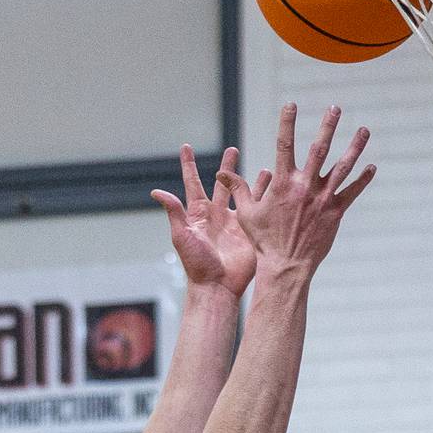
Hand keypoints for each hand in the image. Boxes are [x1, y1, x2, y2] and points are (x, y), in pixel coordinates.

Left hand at [151, 145, 263, 297]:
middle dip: (227, 167)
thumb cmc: (196, 263)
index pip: (193, 183)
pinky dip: (266, 199)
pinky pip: (259, 211)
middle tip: (232, 150)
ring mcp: (235, 223)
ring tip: (265, 169)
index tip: (186, 147)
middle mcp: (218, 214)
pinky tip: (276, 188)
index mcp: (199, 213)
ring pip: (245, 195)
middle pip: (223, 184)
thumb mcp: (182, 235)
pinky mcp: (250, 232)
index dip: (189, 165)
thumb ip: (174, 212)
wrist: (218, 285)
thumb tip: (156, 192)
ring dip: (253, 182)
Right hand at [216, 104, 374, 278]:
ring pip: (341, 168)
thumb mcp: (247, 213)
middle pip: (318, 149)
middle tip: (335, 107)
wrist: (286, 266)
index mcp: (283, 183)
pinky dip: (362, 179)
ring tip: (364, 130)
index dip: (287, 122)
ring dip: (354, 147)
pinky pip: (352, 192)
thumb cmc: (264, 241)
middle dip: (328, 126)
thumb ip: (239, 189)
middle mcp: (305, 187)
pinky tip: (372, 167)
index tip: (291, 104)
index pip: (284, 144)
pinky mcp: (335, 214)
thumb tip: (222, 172)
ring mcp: (322, 200)